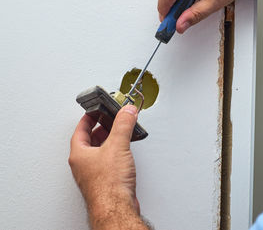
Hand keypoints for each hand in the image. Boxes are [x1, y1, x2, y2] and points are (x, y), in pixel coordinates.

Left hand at [69, 105, 142, 224]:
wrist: (116, 208)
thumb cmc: (108, 185)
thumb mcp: (117, 146)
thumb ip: (123, 125)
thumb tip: (126, 112)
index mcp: (79, 154)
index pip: (80, 129)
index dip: (88, 118)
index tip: (94, 111)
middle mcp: (84, 164)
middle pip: (90, 140)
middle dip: (101, 129)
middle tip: (111, 121)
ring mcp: (93, 174)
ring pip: (99, 152)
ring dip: (109, 142)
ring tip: (120, 135)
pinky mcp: (104, 182)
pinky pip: (107, 163)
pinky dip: (115, 155)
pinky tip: (124, 155)